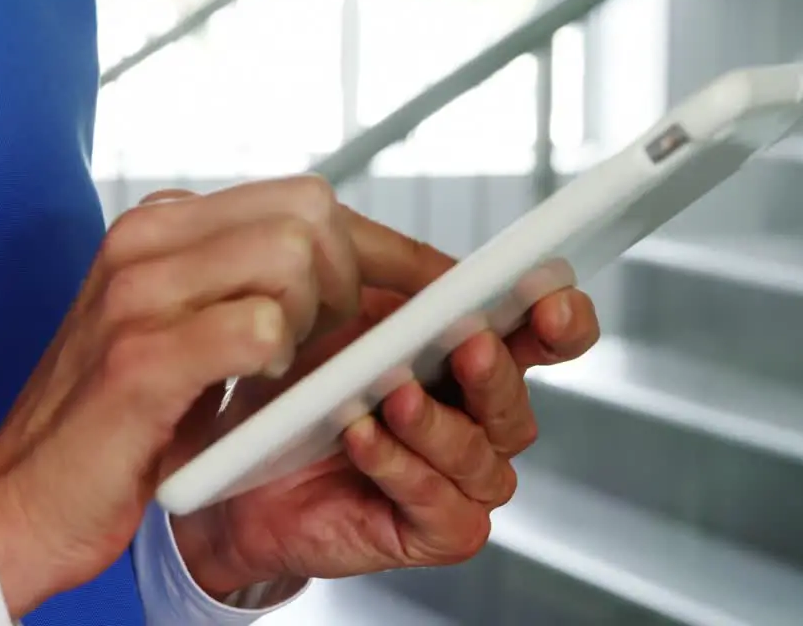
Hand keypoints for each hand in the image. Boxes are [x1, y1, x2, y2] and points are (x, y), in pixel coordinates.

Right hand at [0, 175, 442, 616]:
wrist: (19, 500)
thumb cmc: (116, 422)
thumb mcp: (180, 329)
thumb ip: (247, 284)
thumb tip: (359, 271)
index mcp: (160, 225)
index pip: (302, 199)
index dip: (383, 244)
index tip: (437, 287)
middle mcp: (144, 240)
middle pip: (309, 212)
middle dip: (352, 283)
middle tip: (331, 346)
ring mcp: (136, 293)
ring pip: (290, 256)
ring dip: (316, 323)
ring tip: (283, 372)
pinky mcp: (138, 360)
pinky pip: (258, 326)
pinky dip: (280, 361)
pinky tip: (255, 389)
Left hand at [170, 260, 599, 598]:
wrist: (240, 461)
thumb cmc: (298, 385)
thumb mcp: (344, 313)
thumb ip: (403, 286)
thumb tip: (452, 271)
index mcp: (473, 361)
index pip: (547, 340)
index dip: (562, 322)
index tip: (551, 302)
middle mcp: (479, 423)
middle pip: (517, 404)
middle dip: (495, 373)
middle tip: (468, 345)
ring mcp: (461, 481)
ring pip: (479, 457)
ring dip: (434, 424)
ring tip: (392, 396)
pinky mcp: (434, 530)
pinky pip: (438, 502)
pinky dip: (400, 467)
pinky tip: (363, 439)